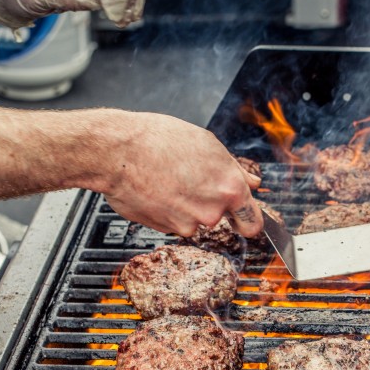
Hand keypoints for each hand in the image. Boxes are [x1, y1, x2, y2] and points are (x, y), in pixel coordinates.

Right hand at [87, 111, 262, 237]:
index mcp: (229, 189)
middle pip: (219, 218)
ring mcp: (187, 224)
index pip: (252, 223)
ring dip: (185, 205)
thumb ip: (235, 170)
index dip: (248, 221)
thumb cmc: (158, 141)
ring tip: (169, 179)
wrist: (117, 152)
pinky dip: (167, 210)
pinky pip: (173, 222)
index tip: (244, 220)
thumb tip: (252, 183)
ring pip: (193, 220)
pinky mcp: (165, 229)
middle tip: (191, 184)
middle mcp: (212, 212)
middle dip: (210, 205)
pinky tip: (157, 188)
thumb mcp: (207, 144)